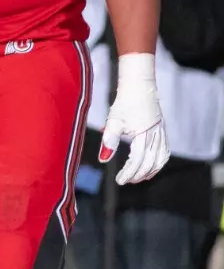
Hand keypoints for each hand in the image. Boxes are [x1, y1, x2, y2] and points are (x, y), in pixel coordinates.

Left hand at [102, 52, 169, 185]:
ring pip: (160, 158)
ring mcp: (161, 133)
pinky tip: (152, 165)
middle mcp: (156, 136)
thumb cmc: (124, 103)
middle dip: (138, 174)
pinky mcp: (162, 130)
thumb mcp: (113, 121)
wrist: (140, 86)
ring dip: (150, 170)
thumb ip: (109, 140)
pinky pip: (165, 150)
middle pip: (150, 162)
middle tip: (127, 181)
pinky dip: (159, 161)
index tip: (119, 181)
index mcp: (144, 135)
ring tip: (140, 178)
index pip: (137, 160)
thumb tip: (104, 159)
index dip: (129, 172)